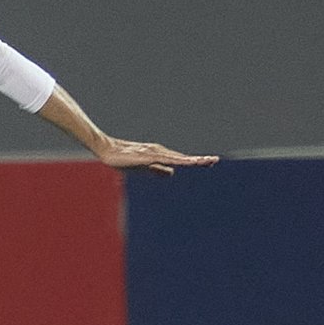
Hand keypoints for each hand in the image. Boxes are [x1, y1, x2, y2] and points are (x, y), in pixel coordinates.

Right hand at [92, 137, 218, 176]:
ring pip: (177, 158)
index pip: (182, 160)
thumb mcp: (145, 167)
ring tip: (204, 161)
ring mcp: (155, 153)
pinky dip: (176, 161)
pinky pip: (165, 159)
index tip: (210, 162)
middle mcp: (161, 152)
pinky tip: (184, 163)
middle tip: (215, 160)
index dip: (196, 161)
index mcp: (161, 155)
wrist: (108, 151)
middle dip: (199, 160)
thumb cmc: (124, 159)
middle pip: (183, 158)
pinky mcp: (147, 156)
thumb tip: (172, 173)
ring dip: (191, 160)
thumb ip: (158, 170)